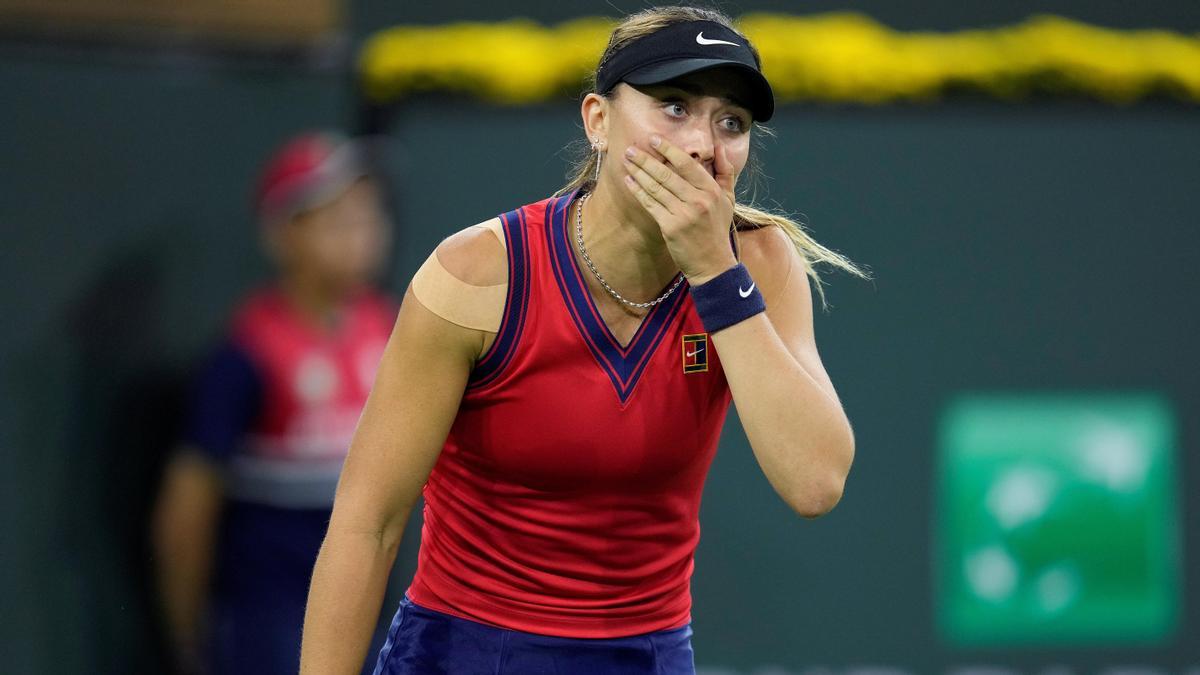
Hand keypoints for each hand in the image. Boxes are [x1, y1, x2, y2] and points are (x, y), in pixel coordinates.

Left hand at [621, 134, 738, 283]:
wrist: (713, 264)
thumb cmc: (717, 229)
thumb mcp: (729, 199)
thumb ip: (726, 171)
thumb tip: (719, 146)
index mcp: (711, 190)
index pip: (687, 164)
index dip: (668, 149)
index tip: (653, 139)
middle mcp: (698, 200)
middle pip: (666, 174)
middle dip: (646, 159)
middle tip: (631, 149)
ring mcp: (683, 214)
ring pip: (656, 188)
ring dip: (638, 172)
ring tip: (627, 161)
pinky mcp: (670, 227)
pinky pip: (650, 204)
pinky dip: (638, 192)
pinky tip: (629, 182)